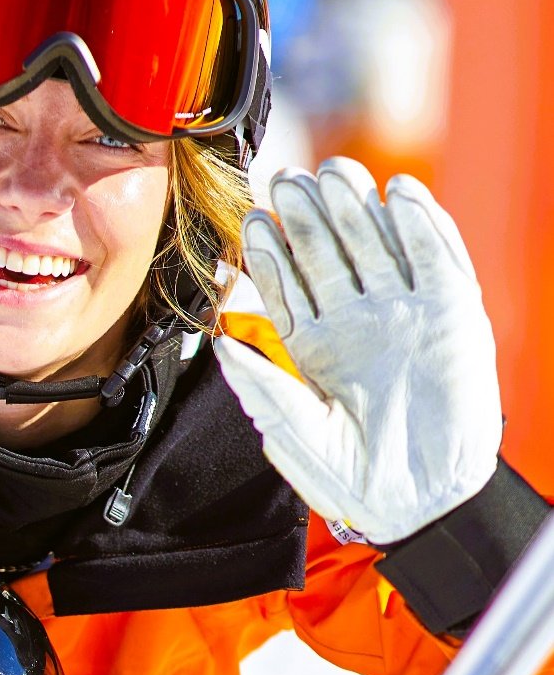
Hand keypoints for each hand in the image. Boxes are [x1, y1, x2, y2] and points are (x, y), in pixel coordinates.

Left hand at [214, 157, 500, 544]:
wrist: (419, 501)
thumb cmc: (350, 477)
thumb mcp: (293, 432)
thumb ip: (260, 386)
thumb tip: (220, 341)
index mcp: (313, 342)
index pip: (287, 284)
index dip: (270, 252)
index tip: (252, 220)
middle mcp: (356, 320)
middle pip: (329, 253)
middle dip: (307, 216)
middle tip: (288, 180)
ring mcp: (405, 312)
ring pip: (377, 245)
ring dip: (356, 208)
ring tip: (333, 173)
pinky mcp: (454, 314)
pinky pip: (437, 258)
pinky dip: (421, 224)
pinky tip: (398, 194)